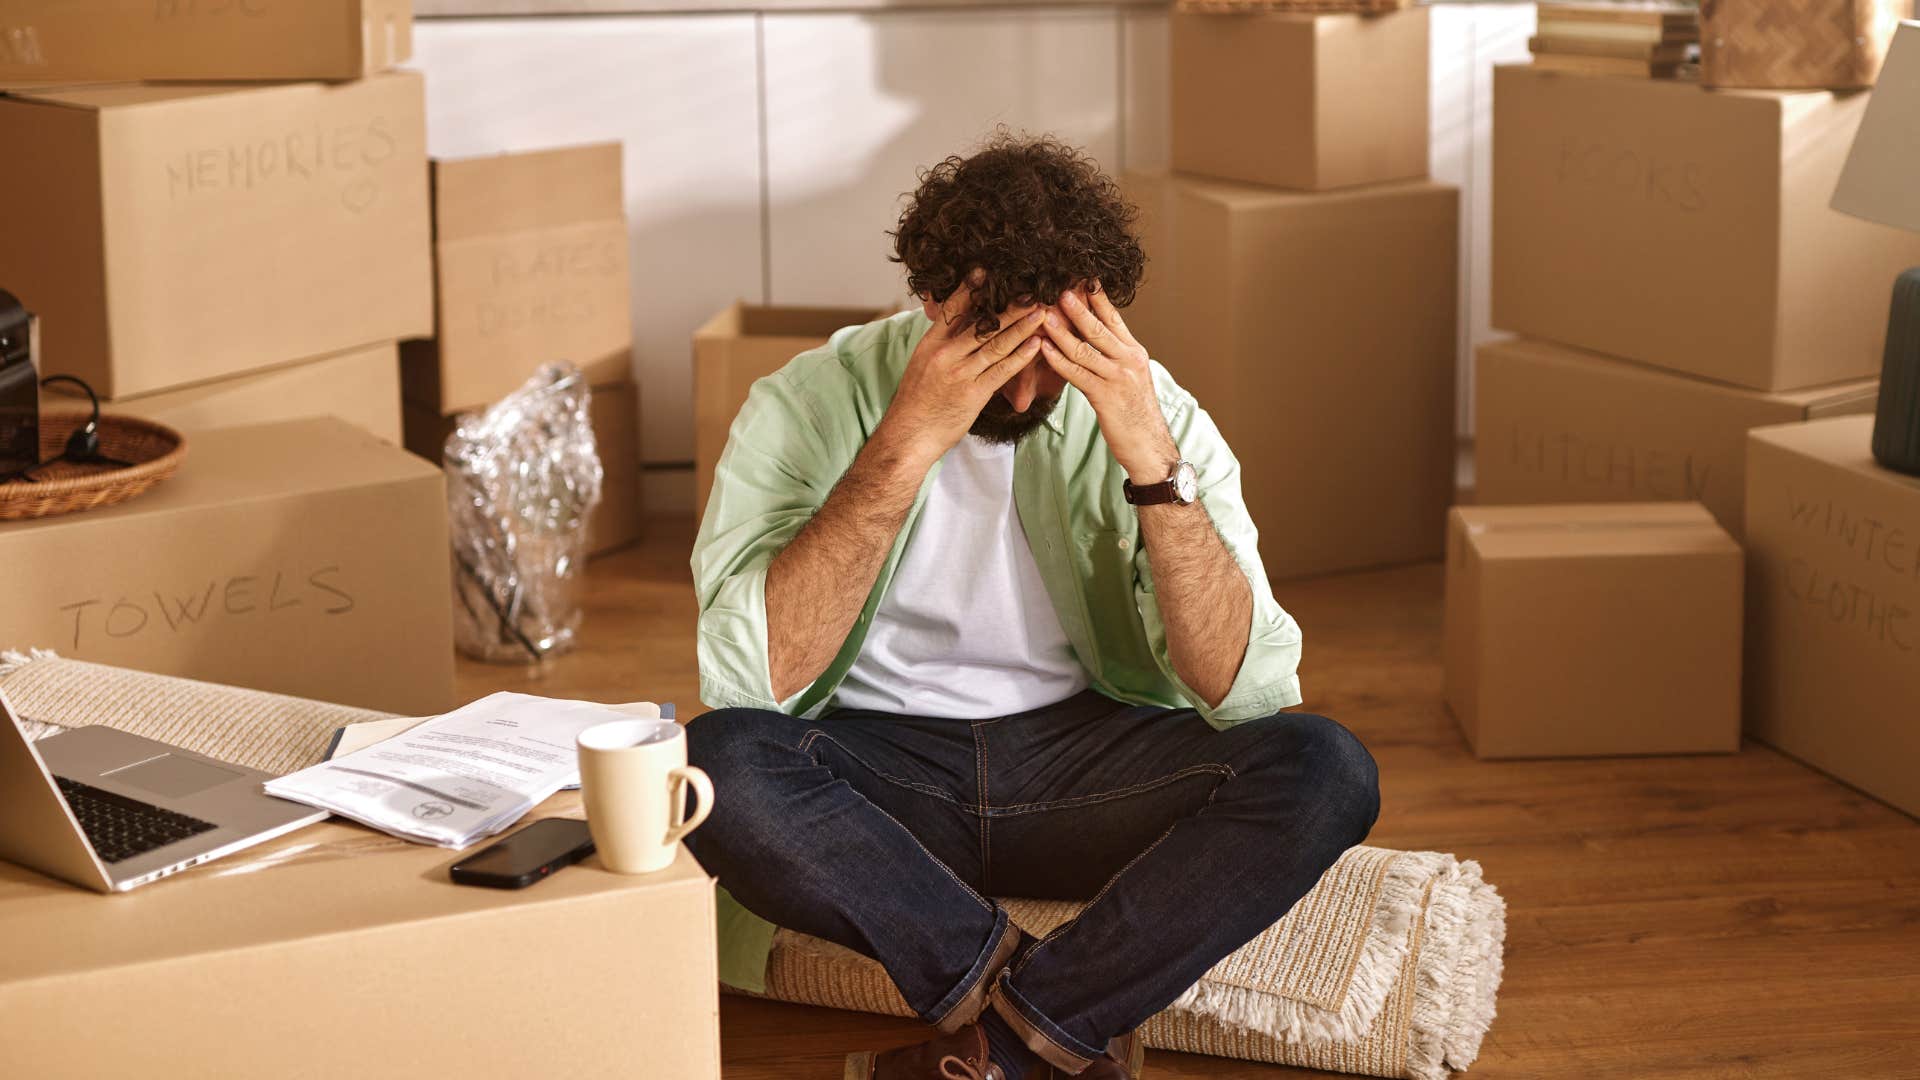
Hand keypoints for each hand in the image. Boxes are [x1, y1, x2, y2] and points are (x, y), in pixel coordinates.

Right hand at [876, 278, 1046, 468]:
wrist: (909, 436)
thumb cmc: (916, 402)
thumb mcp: (921, 365)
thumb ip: (940, 344)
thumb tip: (956, 327)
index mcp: (930, 344)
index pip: (952, 309)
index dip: (969, 290)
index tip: (984, 271)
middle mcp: (945, 355)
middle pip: (981, 324)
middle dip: (1009, 306)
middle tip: (1029, 290)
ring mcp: (960, 374)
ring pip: (996, 344)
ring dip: (1021, 326)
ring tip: (1040, 311)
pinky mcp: (974, 394)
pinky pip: (1002, 371)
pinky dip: (1021, 356)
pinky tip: (1036, 343)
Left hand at [1038, 285, 1178, 483]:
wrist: (1149, 446)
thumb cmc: (1136, 414)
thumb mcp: (1131, 378)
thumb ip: (1115, 356)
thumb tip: (1096, 337)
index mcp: (1134, 352)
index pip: (1114, 317)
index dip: (1097, 297)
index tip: (1082, 277)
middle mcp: (1128, 360)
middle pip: (1099, 327)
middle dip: (1077, 306)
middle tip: (1058, 286)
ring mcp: (1117, 377)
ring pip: (1085, 348)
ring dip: (1062, 330)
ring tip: (1043, 313)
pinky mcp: (1105, 396)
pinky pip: (1077, 374)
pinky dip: (1058, 359)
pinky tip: (1043, 348)